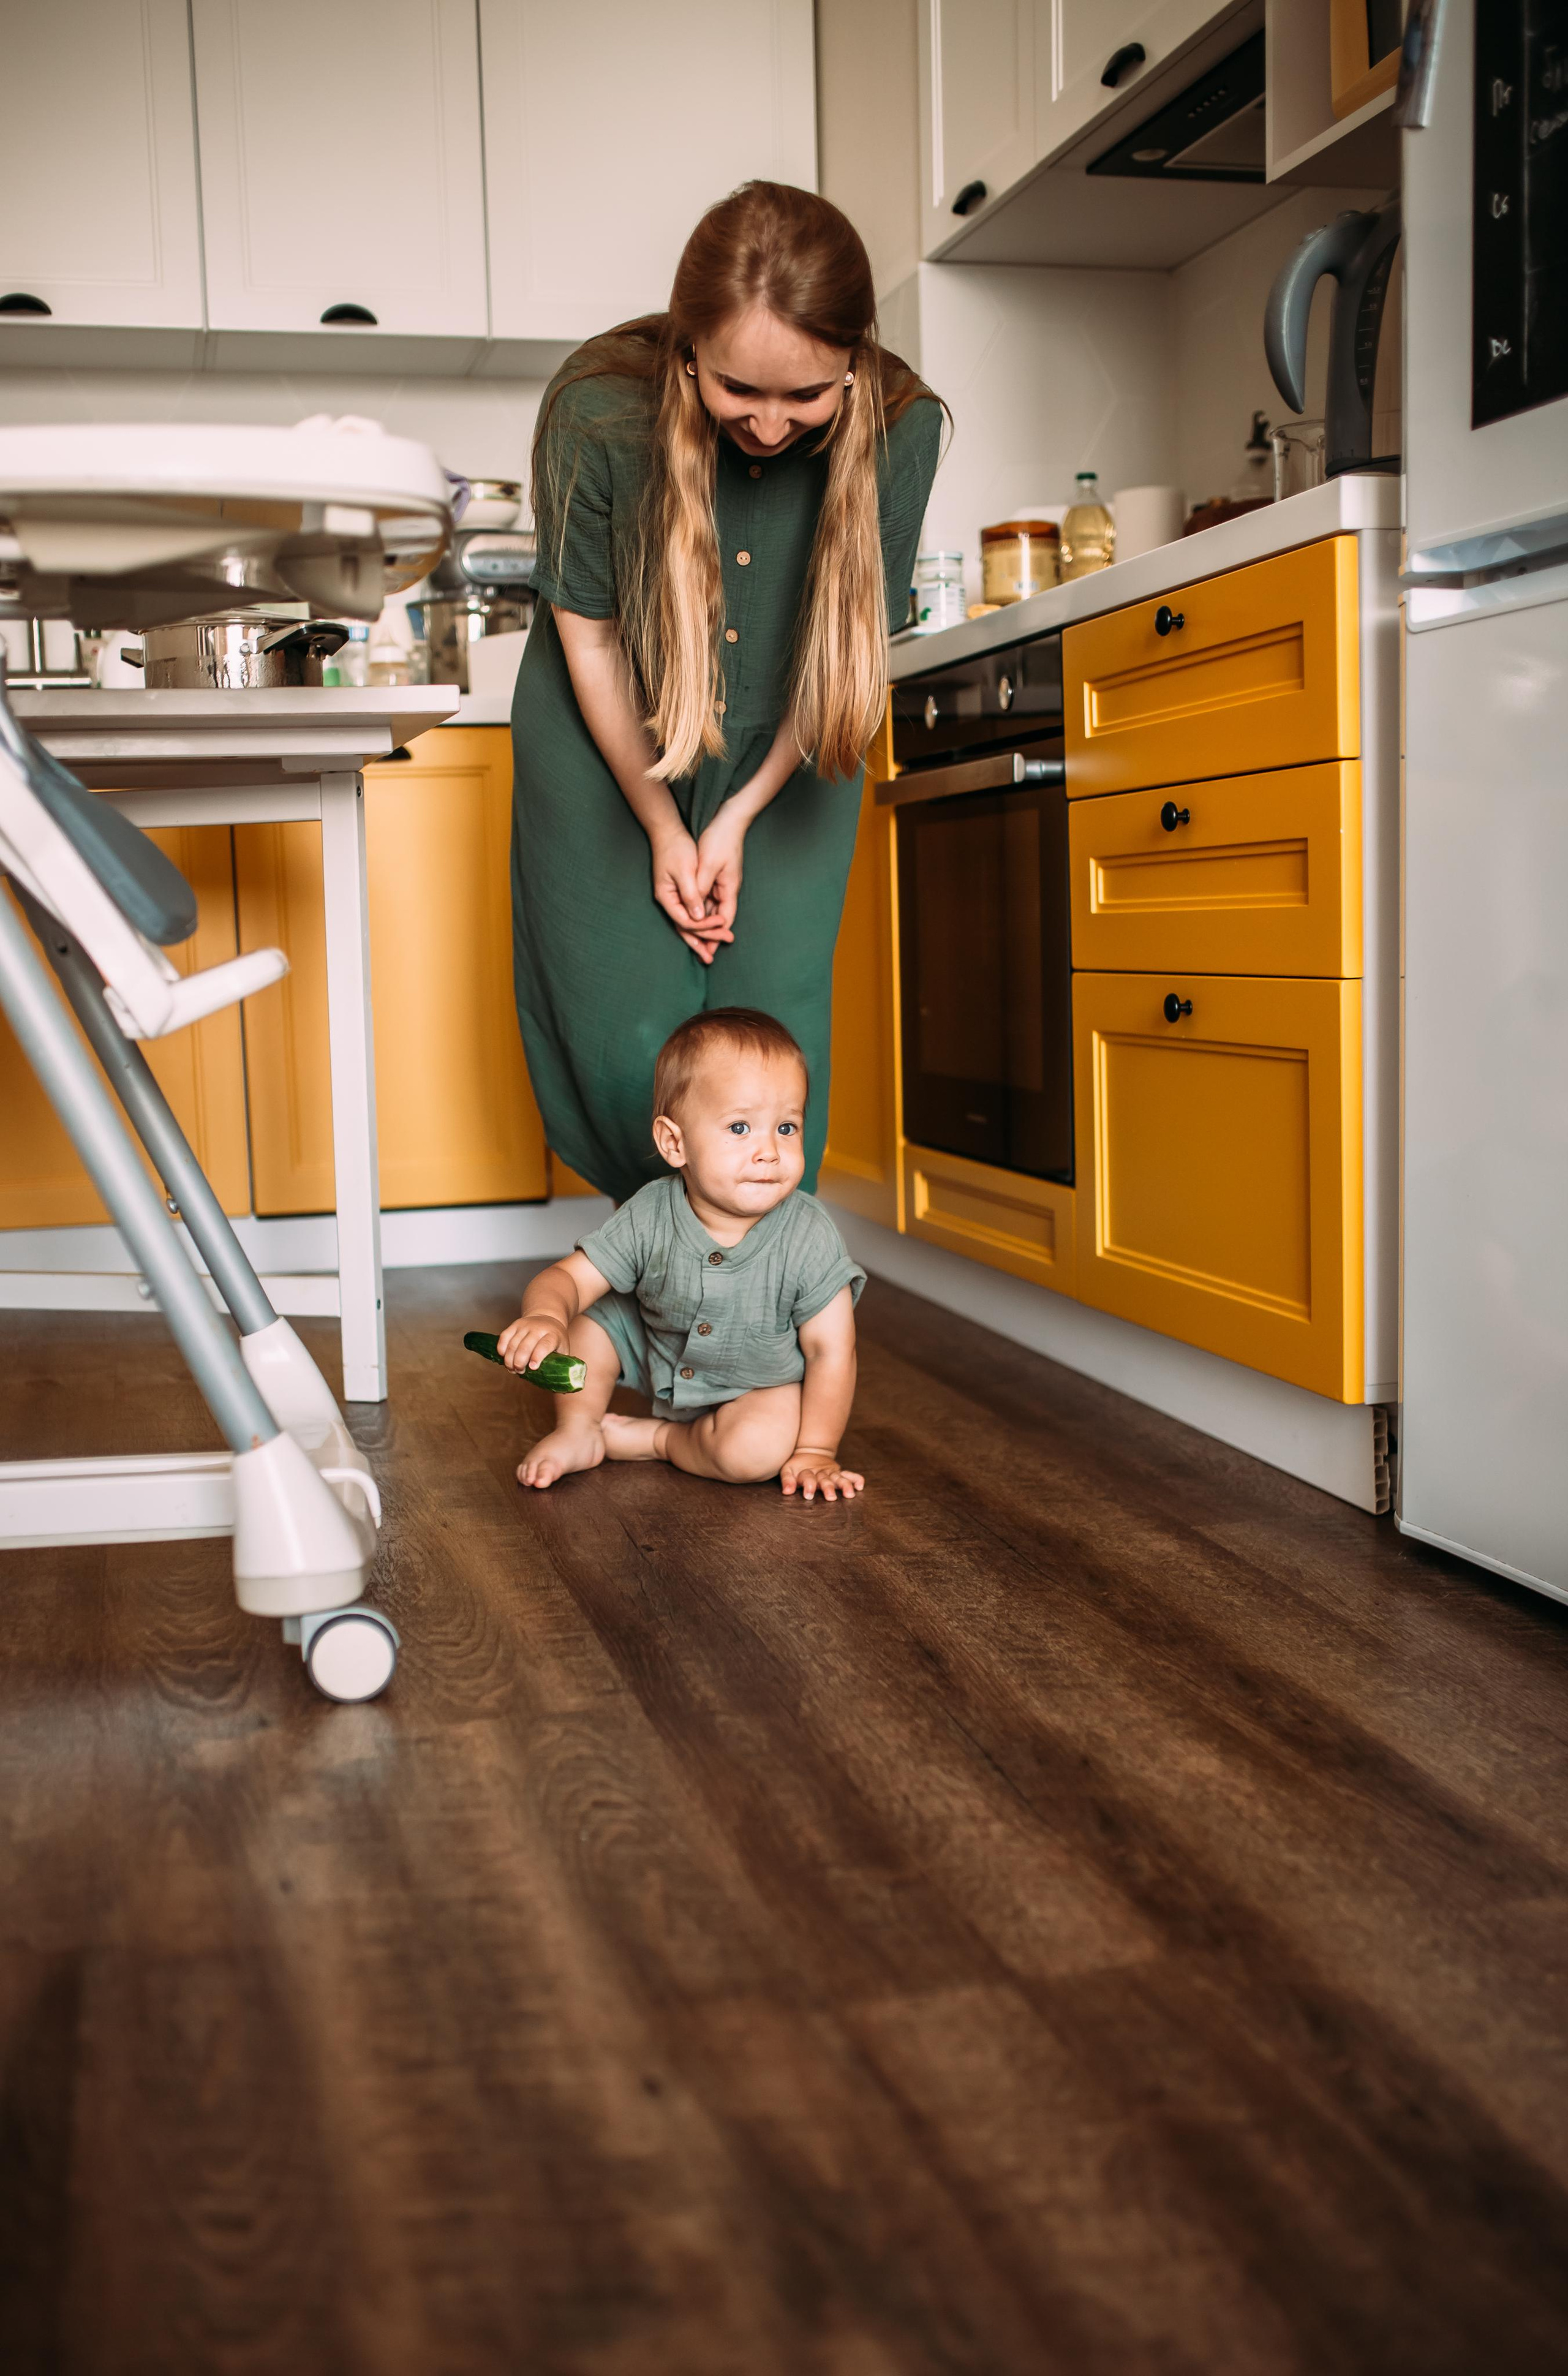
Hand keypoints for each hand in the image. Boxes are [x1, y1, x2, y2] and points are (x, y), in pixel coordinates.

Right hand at [497, 1312, 567, 1375]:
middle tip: (520, 1371)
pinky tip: (504, 1357)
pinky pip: (504, 1337)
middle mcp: (538, 1328)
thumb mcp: (563, 1349)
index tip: (532, 1368)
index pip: (544, 1345)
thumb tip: (562, 1387)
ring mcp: (525, 1326)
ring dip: (509, 1359)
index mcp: (553, 1335)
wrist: (547, 1317)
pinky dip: (501, 1349)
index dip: (537, 1357)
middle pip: (525, 1346)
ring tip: (512, 1369)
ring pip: (513, 1344)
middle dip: (519, 1362)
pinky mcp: (514, 1325)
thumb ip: (562, 1365)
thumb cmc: (555, 1339)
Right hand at [650, 828, 732, 964]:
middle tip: (719, 950)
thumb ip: (691, 895)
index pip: (686, 921)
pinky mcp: (679, 895)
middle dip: (703, 940)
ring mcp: (672, 899)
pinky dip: (700, 925)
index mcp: (667, 897)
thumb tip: (698, 917)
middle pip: (685, 928)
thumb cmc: (677, 848)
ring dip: (701, 938)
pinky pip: (689, 916)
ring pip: (687, 925)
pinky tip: (709, 932)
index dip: (704, 926)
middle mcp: (668, 901)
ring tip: (712, 953)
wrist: (668, 832)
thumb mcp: (685, 871)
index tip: (722, 925)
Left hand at [695, 807, 746, 941]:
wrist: (727, 819)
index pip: (725, 919)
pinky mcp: (715, 877)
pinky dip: (700, 910)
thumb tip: (694, 912)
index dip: (716, 936)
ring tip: (696, 942)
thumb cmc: (719, 839)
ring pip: (712, 910)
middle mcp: (727, 889)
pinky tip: (692, 917)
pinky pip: (707, 899)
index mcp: (729, 888)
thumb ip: (700, 889)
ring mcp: (721, 883)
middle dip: (711, 936)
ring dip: (704, 925)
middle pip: (718, 918)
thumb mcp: (708, 865)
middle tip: (703, 955)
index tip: (708, 951)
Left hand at [780, 1449, 864, 1502]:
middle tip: (831, 1497)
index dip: (808, 1486)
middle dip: (828, 1488)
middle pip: (825, 1480)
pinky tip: (860, 1486)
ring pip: (838, 1478)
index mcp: (806, 1472)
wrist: (810, 1451)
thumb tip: (787, 1492)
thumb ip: (787, 1480)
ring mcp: (831, 1472)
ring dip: (845, 1485)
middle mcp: (820, 1473)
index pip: (808, 1478)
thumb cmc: (797, 1466)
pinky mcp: (838, 1472)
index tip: (808, 1495)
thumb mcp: (788, 1470)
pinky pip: (849, 1475)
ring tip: (850, 1494)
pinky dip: (856, 1479)